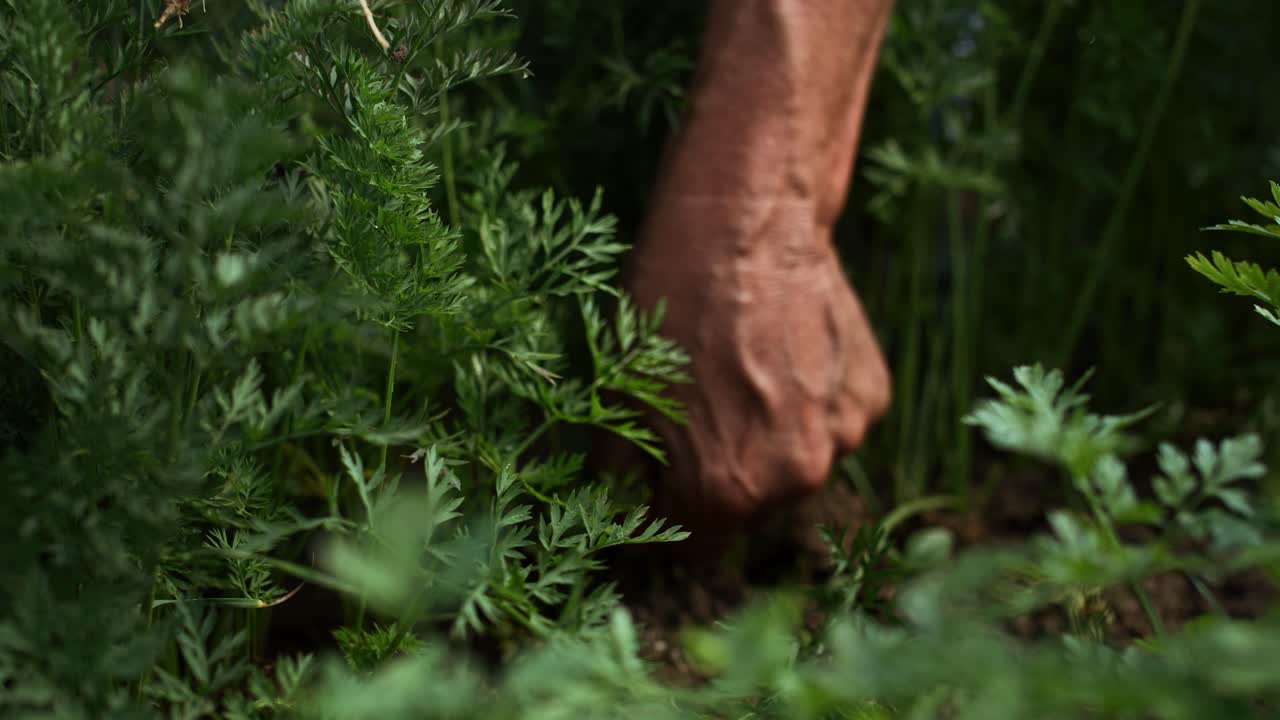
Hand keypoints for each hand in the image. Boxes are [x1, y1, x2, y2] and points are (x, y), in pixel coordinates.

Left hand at [622, 198, 890, 557]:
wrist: (745, 224)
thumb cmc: (670, 306)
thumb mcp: (614, 394)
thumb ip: (616, 474)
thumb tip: (614, 510)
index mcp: (727, 491)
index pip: (692, 547)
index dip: (664, 517)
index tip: (654, 483)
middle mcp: (795, 479)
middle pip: (747, 509)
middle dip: (719, 474)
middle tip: (697, 410)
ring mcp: (844, 435)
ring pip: (793, 464)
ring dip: (767, 439)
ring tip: (741, 373)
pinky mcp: (872, 395)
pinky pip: (830, 423)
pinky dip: (807, 403)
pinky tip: (781, 352)